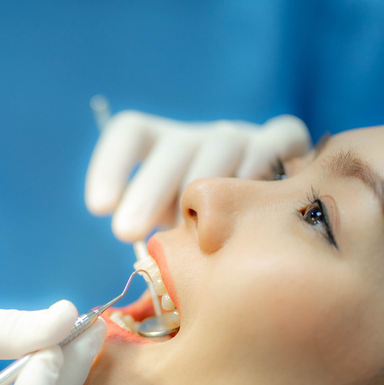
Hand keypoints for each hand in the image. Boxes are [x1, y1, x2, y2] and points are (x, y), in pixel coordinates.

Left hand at [85, 112, 310, 241]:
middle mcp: (201, 138)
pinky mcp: (285, 142)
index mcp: (164, 148)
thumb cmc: (206, 232)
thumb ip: (153, 229)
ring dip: (203, 185)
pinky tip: (247, 204)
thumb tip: (137, 250)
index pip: (131, 134)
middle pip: (175, 147)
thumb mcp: (171, 230)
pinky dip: (261, 167)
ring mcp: (244, 136)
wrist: (271, 221)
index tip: (98, 207)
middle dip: (148, 190)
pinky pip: (279, 137)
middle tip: (126, 232)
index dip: (110, 164)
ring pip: (223, 144)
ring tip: (188, 229)